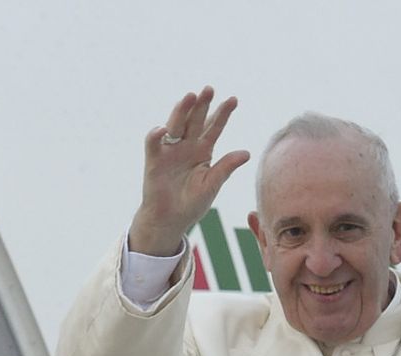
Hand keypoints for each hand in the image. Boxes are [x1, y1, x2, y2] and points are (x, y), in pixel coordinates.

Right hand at [128, 85, 250, 255]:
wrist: (171, 220)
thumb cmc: (192, 203)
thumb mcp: (213, 184)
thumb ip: (226, 167)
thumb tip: (247, 153)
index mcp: (203, 150)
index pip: (214, 127)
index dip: (223, 113)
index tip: (234, 99)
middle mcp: (187, 145)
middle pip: (195, 120)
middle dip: (202, 104)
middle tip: (209, 89)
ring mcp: (170, 150)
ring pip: (176, 125)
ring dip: (182, 110)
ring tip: (190, 96)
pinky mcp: (154, 160)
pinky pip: (154, 144)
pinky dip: (156, 135)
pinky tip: (164, 129)